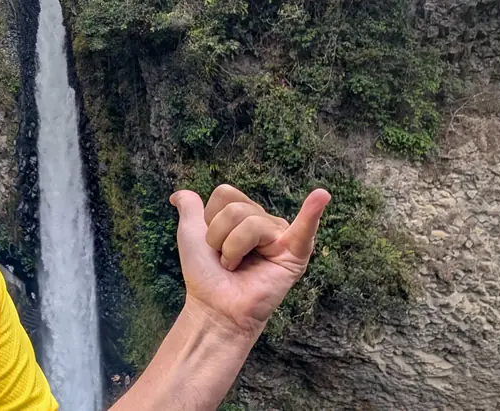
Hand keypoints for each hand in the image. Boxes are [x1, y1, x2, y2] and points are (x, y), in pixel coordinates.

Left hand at [170, 185, 329, 337]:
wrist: (213, 306)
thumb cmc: (205, 274)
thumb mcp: (190, 233)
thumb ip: (189, 207)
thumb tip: (177, 195)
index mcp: (244, 216)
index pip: (225, 194)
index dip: (210, 219)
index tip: (212, 242)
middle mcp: (265, 223)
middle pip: (237, 208)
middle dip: (219, 235)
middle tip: (225, 259)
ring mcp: (281, 237)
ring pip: (251, 222)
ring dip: (233, 248)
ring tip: (237, 267)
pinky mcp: (294, 255)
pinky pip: (304, 230)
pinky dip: (312, 213)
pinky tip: (321, 196)